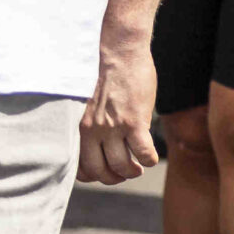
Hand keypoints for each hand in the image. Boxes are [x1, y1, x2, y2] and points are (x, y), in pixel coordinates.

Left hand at [79, 29, 160, 183]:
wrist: (121, 56)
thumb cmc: (109, 78)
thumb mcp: (91, 107)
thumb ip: (94, 127)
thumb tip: (103, 146)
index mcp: (82, 129)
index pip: (81, 167)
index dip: (95, 176)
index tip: (106, 172)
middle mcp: (94, 131)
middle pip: (101, 171)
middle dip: (114, 178)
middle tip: (125, 173)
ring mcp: (114, 128)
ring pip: (122, 165)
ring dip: (133, 171)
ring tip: (140, 167)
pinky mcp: (135, 121)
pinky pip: (143, 151)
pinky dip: (149, 159)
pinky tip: (151, 156)